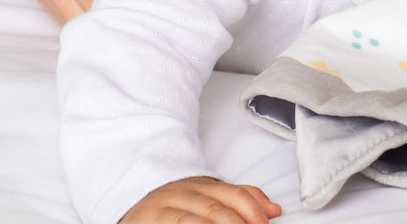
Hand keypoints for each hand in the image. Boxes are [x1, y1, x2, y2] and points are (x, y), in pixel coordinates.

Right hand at [29, 0, 152, 22]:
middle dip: (123, 28)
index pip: (106, 10)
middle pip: (89, 26)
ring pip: (76, 26)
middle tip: (160, 26)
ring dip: (106, 24)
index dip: (137, 19)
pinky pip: (67, 15)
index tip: (166, 21)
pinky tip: (119, 7)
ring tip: (140, 17)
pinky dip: (92, 15)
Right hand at [120, 177, 281, 223]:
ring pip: (194, 221)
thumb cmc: (177, 204)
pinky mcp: (148, 222)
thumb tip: (273, 210)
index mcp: (203, 186)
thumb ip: (241, 199)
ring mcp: (164, 209)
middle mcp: (183, 194)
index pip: (235, 195)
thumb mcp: (209, 195)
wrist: (132, 202)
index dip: (253, 211)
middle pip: (216, 211)